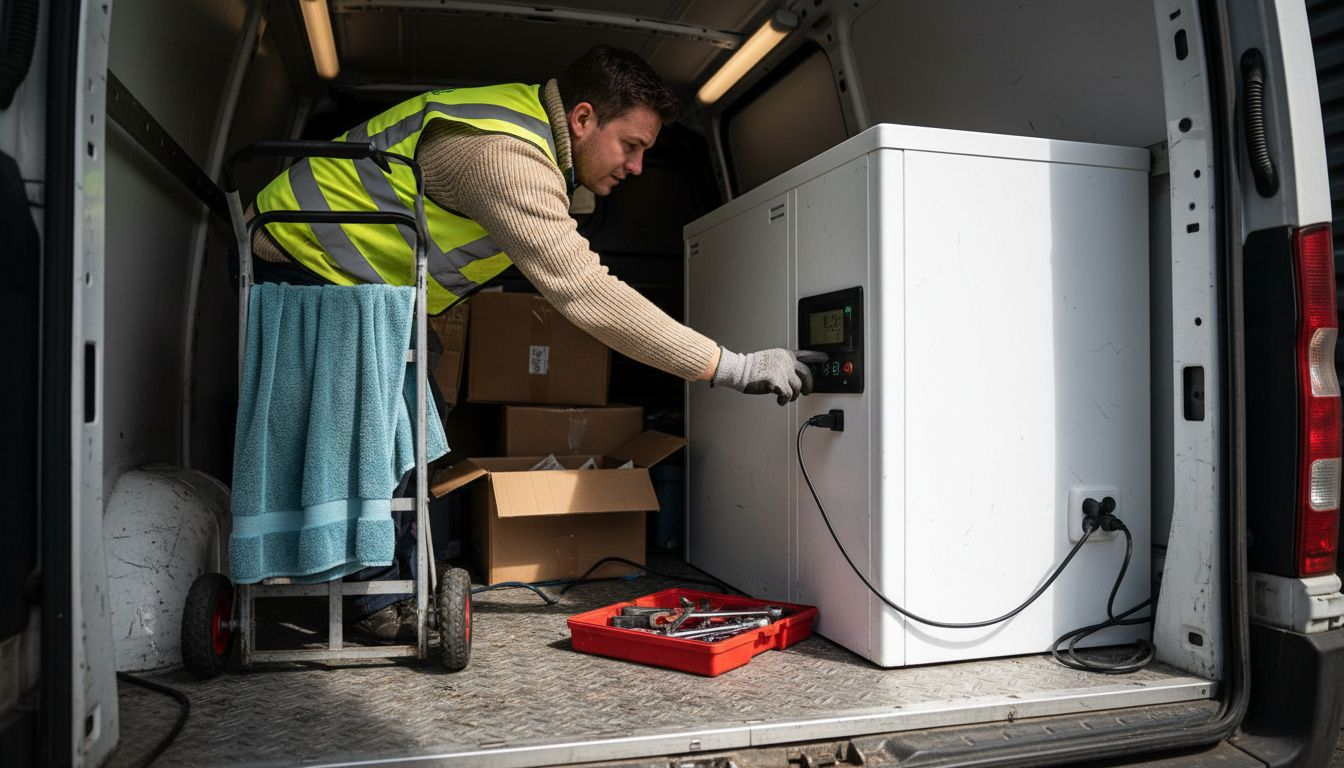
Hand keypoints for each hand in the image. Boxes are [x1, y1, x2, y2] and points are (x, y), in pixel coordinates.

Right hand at [713, 348, 828, 404]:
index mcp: (785, 355)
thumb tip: (792, 378)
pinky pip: (787, 395)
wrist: (739, 369)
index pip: (805, 354)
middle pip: (806, 374)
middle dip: (809, 385)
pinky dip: (784, 399)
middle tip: (807, 391)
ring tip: (784, 396)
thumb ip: (783, 365)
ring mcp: (783, 370)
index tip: (826, 358)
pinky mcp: (778, 381)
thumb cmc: (751, 367)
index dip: (817, 357)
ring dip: (791, 395)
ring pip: (797, 387)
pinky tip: (778, 399)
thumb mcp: (770, 359)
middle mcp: (786, 361)